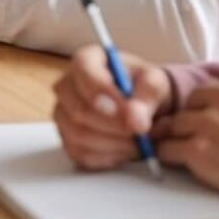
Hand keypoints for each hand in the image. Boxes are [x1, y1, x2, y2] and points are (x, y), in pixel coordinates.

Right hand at [53, 45, 175, 170]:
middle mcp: (67, 85)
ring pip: (78, 135)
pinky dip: (107, 157)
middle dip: (114, 126)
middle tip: (140, 131)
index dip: (100, 92)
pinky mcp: (67, 139)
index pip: (83, 71)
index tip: (123, 110)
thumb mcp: (155, 83)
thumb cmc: (144, 88)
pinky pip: (80, 154)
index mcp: (87, 61)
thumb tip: (135, 119)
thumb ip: (148, 95)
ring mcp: (63, 114)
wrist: (142, 109)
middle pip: (78, 110)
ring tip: (139, 142)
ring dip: (114, 144)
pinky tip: (124, 150)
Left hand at [158, 81, 218, 198]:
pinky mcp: (198, 153)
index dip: (199, 111)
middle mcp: (215, 105)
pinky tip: (179, 163)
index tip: (201, 123)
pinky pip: (168, 151)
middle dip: (185, 126)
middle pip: (183, 112)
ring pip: (171, 129)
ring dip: (175, 141)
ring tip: (184, 153)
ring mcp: (204, 128)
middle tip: (190, 140)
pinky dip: (170, 157)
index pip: (198, 95)